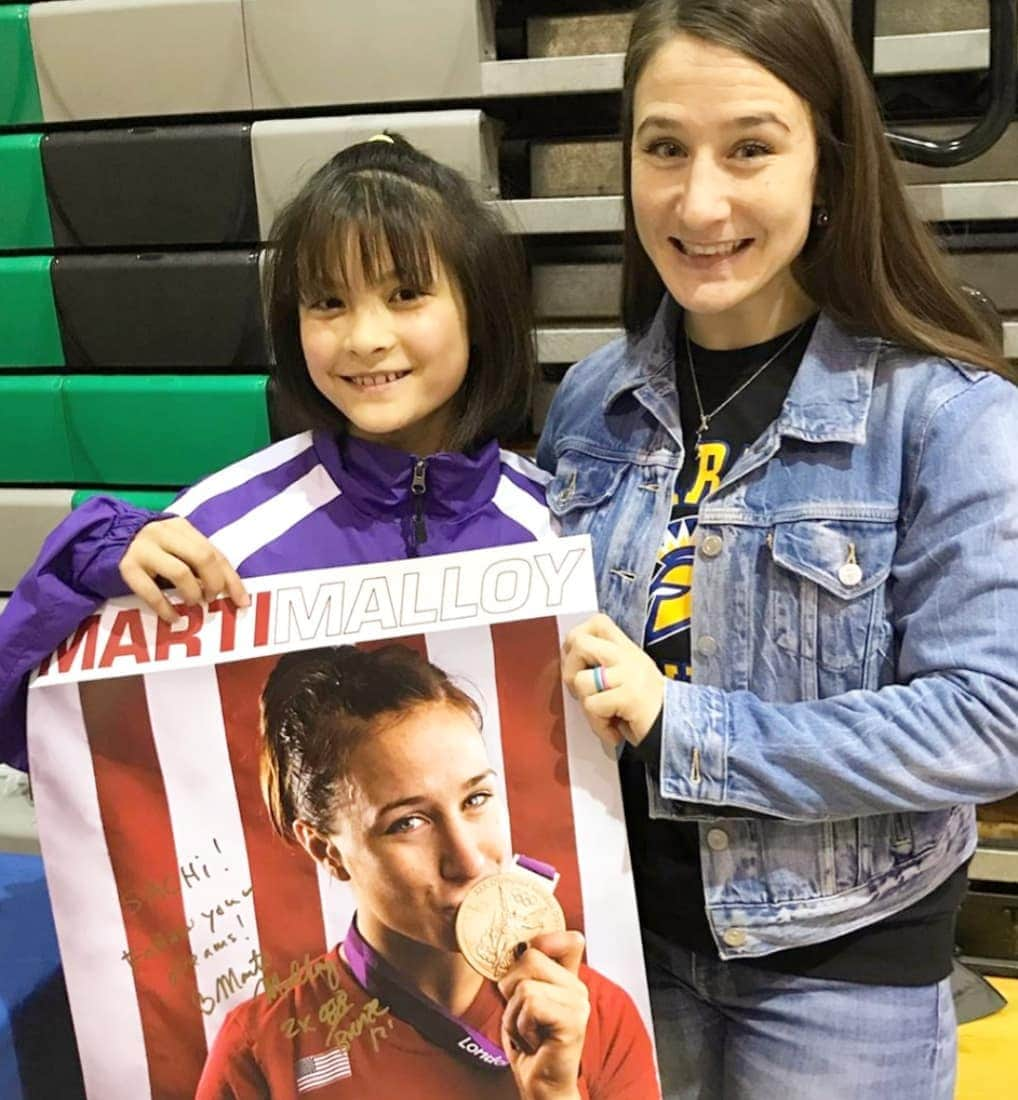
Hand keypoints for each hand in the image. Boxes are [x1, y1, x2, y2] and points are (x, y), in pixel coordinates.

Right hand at [118, 517, 248, 622]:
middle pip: (202, 557)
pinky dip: (166, 608)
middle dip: (214, 582)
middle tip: (212, 598)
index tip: (242, 601)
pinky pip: (151, 591)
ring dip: (193, 593)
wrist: (102, 540)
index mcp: (181, 527)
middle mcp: (164, 534)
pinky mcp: (127, 567)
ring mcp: (144, 549)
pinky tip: (174, 618)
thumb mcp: (175, 547)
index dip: (231, 579)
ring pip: (180, 572)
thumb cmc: (150, 550)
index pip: (215, 552)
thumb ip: (196, 560)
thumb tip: (225, 589)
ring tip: (194, 604)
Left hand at [498, 931, 588, 1099]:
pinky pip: (531, 1004)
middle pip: (530, 957)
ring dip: (514, 1015)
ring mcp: (579, 1003)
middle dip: (511, 990)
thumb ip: (524, 971)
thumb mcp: (522, 999)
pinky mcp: (573, 1021)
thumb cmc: (529, 1044)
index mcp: (568, 978)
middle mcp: (578, 986)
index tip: (527, 970)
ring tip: (528, 1032)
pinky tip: (533, 1041)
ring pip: (525, 985)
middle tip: (524, 1017)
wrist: (541, 1086)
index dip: (542, 943)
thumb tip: (516, 944)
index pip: (567, 939)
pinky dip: (521, 1026)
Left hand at [561, 613, 663, 749]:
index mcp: (627, 649)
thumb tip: (570, 660)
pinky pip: (592, 706)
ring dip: (586, 706)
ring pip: (581, 681)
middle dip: (569, 671)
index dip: (576, 638)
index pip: (598, 622)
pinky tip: (613, 729)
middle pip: (579, 642)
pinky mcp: (630, 696)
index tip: (577, 663)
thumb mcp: (626, 678)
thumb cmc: (644, 711)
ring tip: (605, 715)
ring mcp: (630, 674)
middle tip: (581, 692)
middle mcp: (628, 656)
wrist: (672, 733)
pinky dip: (598, 725)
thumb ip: (604, 665)